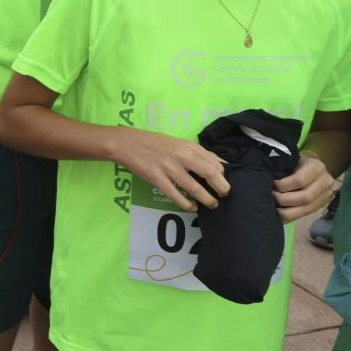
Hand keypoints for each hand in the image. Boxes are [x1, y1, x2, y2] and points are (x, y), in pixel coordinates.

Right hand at [111, 129, 229, 210]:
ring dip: (207, 199)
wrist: (126, 143)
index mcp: (188, 146)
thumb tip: (220, 164)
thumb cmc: (153, 143)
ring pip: (195, 188)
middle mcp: (181, 156)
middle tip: (223, 196)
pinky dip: (186, 204)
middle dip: (221, 188)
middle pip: (210, 174)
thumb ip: (198, 153)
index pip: (215, 162)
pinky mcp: (156, 178)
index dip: (224, 175)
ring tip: (211, 205)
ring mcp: (168, 168)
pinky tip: (191, 208)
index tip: (224, 183)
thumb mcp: (179, 142)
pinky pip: (175, 195)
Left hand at [273, 156, 340, 222]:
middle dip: (284, 199)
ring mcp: (326, 195)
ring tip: (274, 206)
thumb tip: (266, 182)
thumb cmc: (293, 163)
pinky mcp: (321, 206)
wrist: (306, 170)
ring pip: (306, 209)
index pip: (300, 180)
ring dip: (286, 210)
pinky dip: (290, 216)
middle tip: (271, 196)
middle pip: (305, 197)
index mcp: (317, 167)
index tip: (272, 185)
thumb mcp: (289, 162)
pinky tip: (278, 214)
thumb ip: (282, 170)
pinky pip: (304, 214)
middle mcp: (326, 181)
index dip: (283, 185)